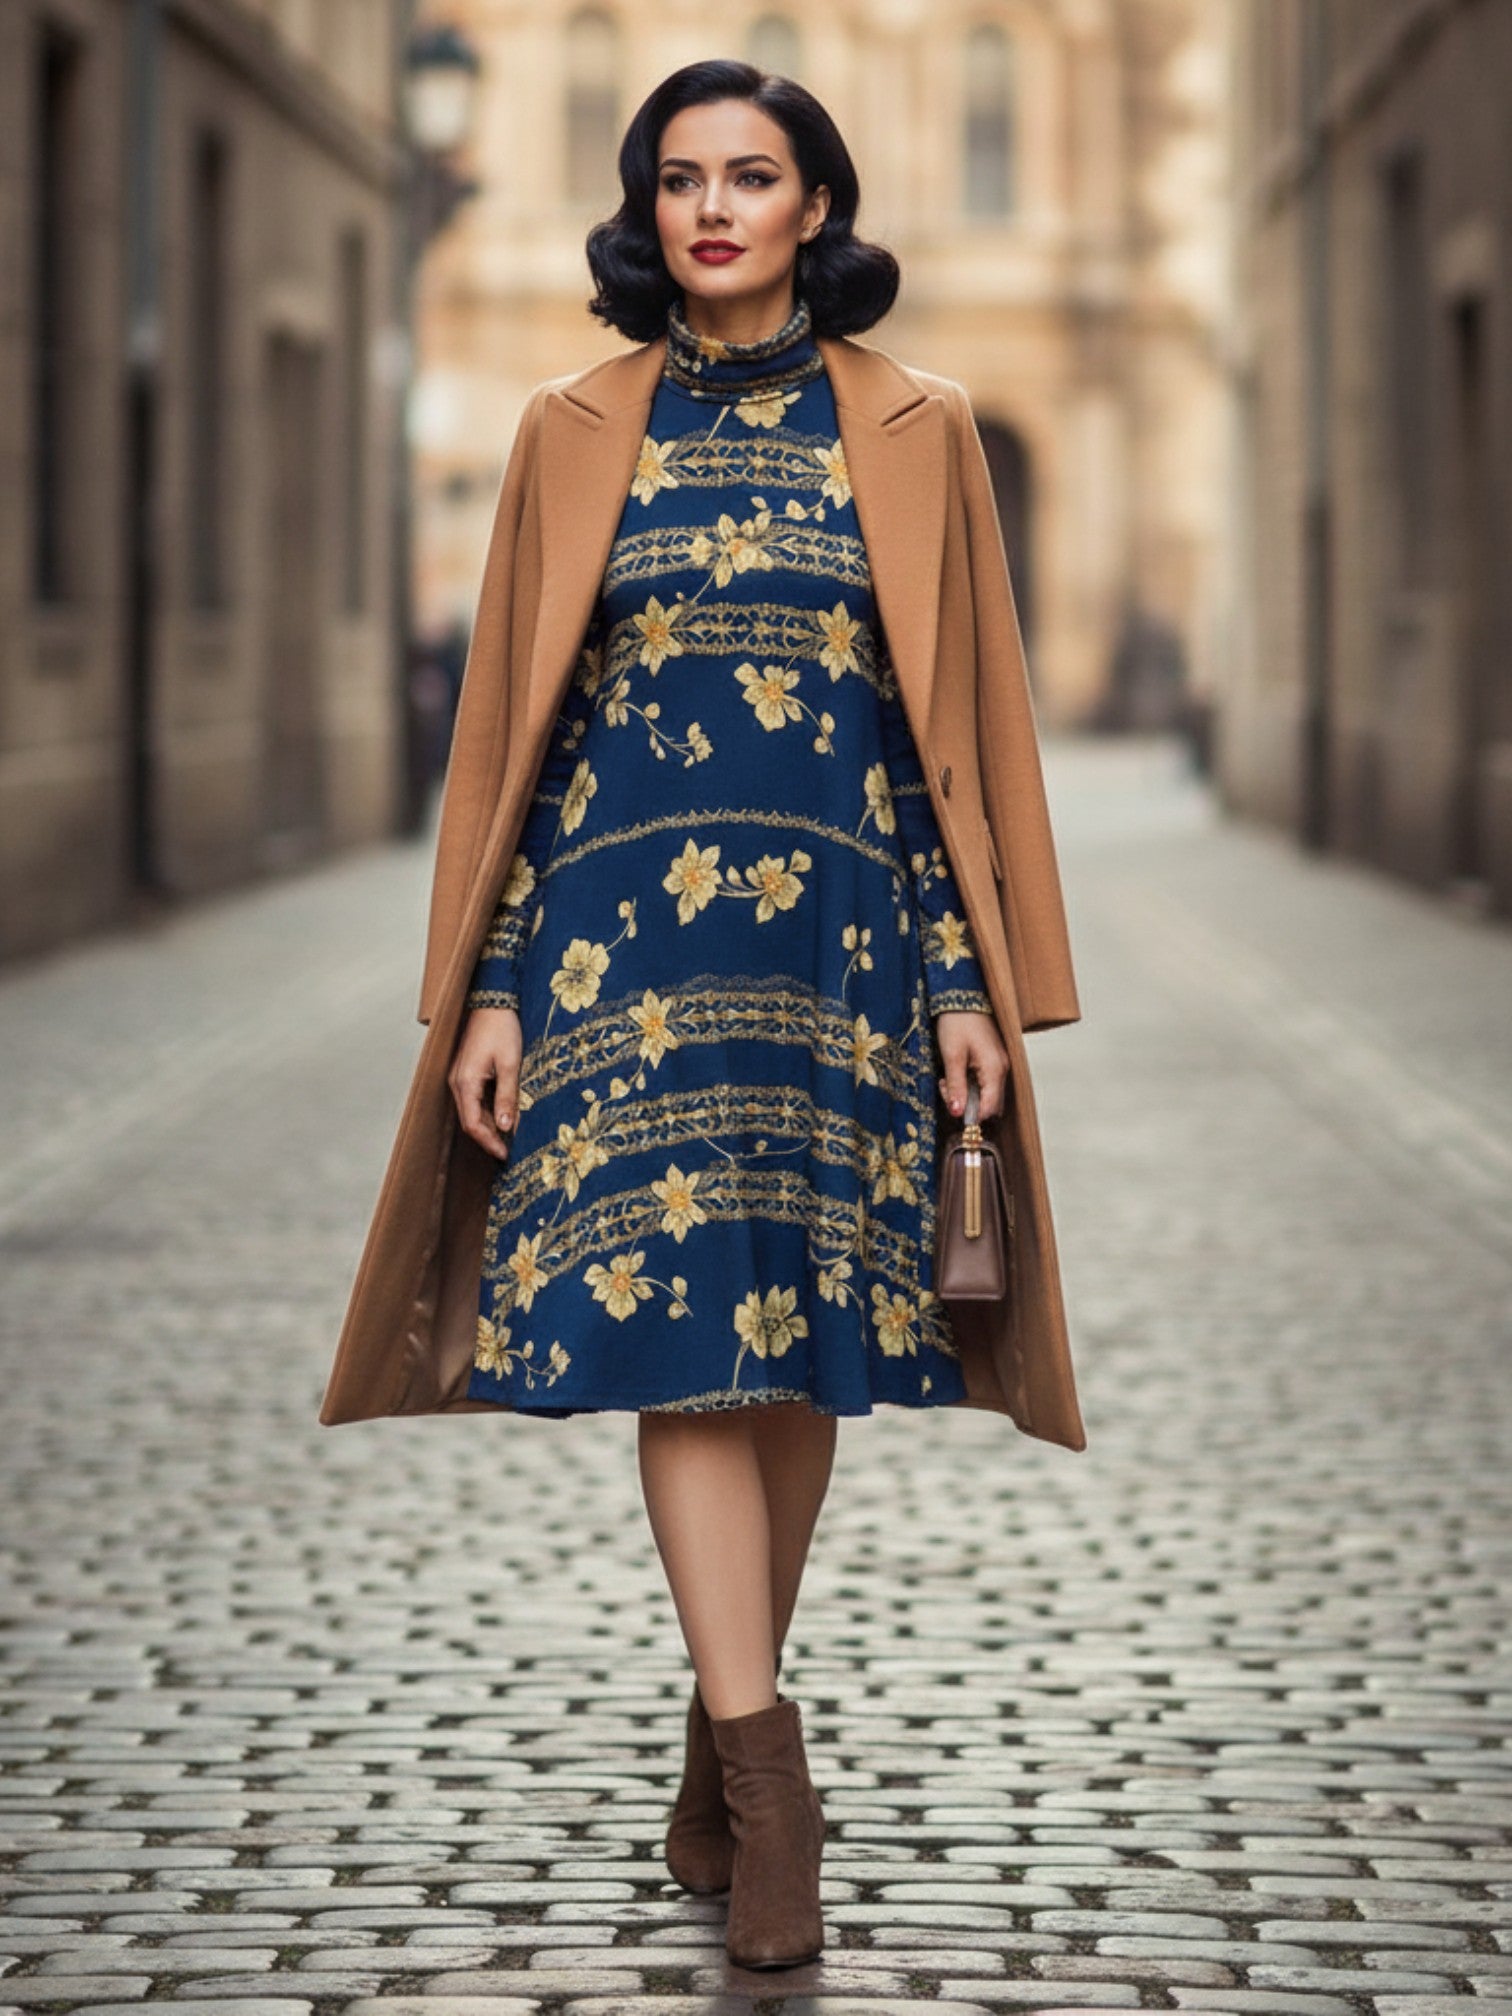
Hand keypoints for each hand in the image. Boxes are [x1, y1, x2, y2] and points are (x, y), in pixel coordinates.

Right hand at [449, 1006, 522, 1159]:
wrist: (492, 1002)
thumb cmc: (501, 1029)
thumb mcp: (510, 1064)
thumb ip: (507, 1096)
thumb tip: (507, 1126)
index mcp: (465, 1082)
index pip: (472, 1124)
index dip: (489, 1142)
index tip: (505, 1154)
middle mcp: (457, 1082)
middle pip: (470, 1120)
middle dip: (489, 1138)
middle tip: (510, 1150)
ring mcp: (459, 1077)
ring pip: (471, 1111)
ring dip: (488, 1125)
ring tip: (510, 1136)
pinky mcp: (466, 1072)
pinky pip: (473, 1099)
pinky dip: (487, 1111)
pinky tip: (504, 1115)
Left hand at [935, 1009, 1008, 1121]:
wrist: (962, 999)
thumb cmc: (957, 1023)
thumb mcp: (952, 1056)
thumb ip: (956, 1086)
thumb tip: (957, 1113)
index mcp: (994, 1069)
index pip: (990, 1107)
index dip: (972, 1116)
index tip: (952, 1110)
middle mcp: (1002, 1069)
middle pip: (990, 1104)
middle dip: (966, 1104)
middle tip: (946, 1089)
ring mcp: (999, 1065)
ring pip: (986, 1094)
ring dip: (966, 1094)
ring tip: (947, 1080)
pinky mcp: (993, 1061)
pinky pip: (985, 1083)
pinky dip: (969, 1085)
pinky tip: (955, 1074)